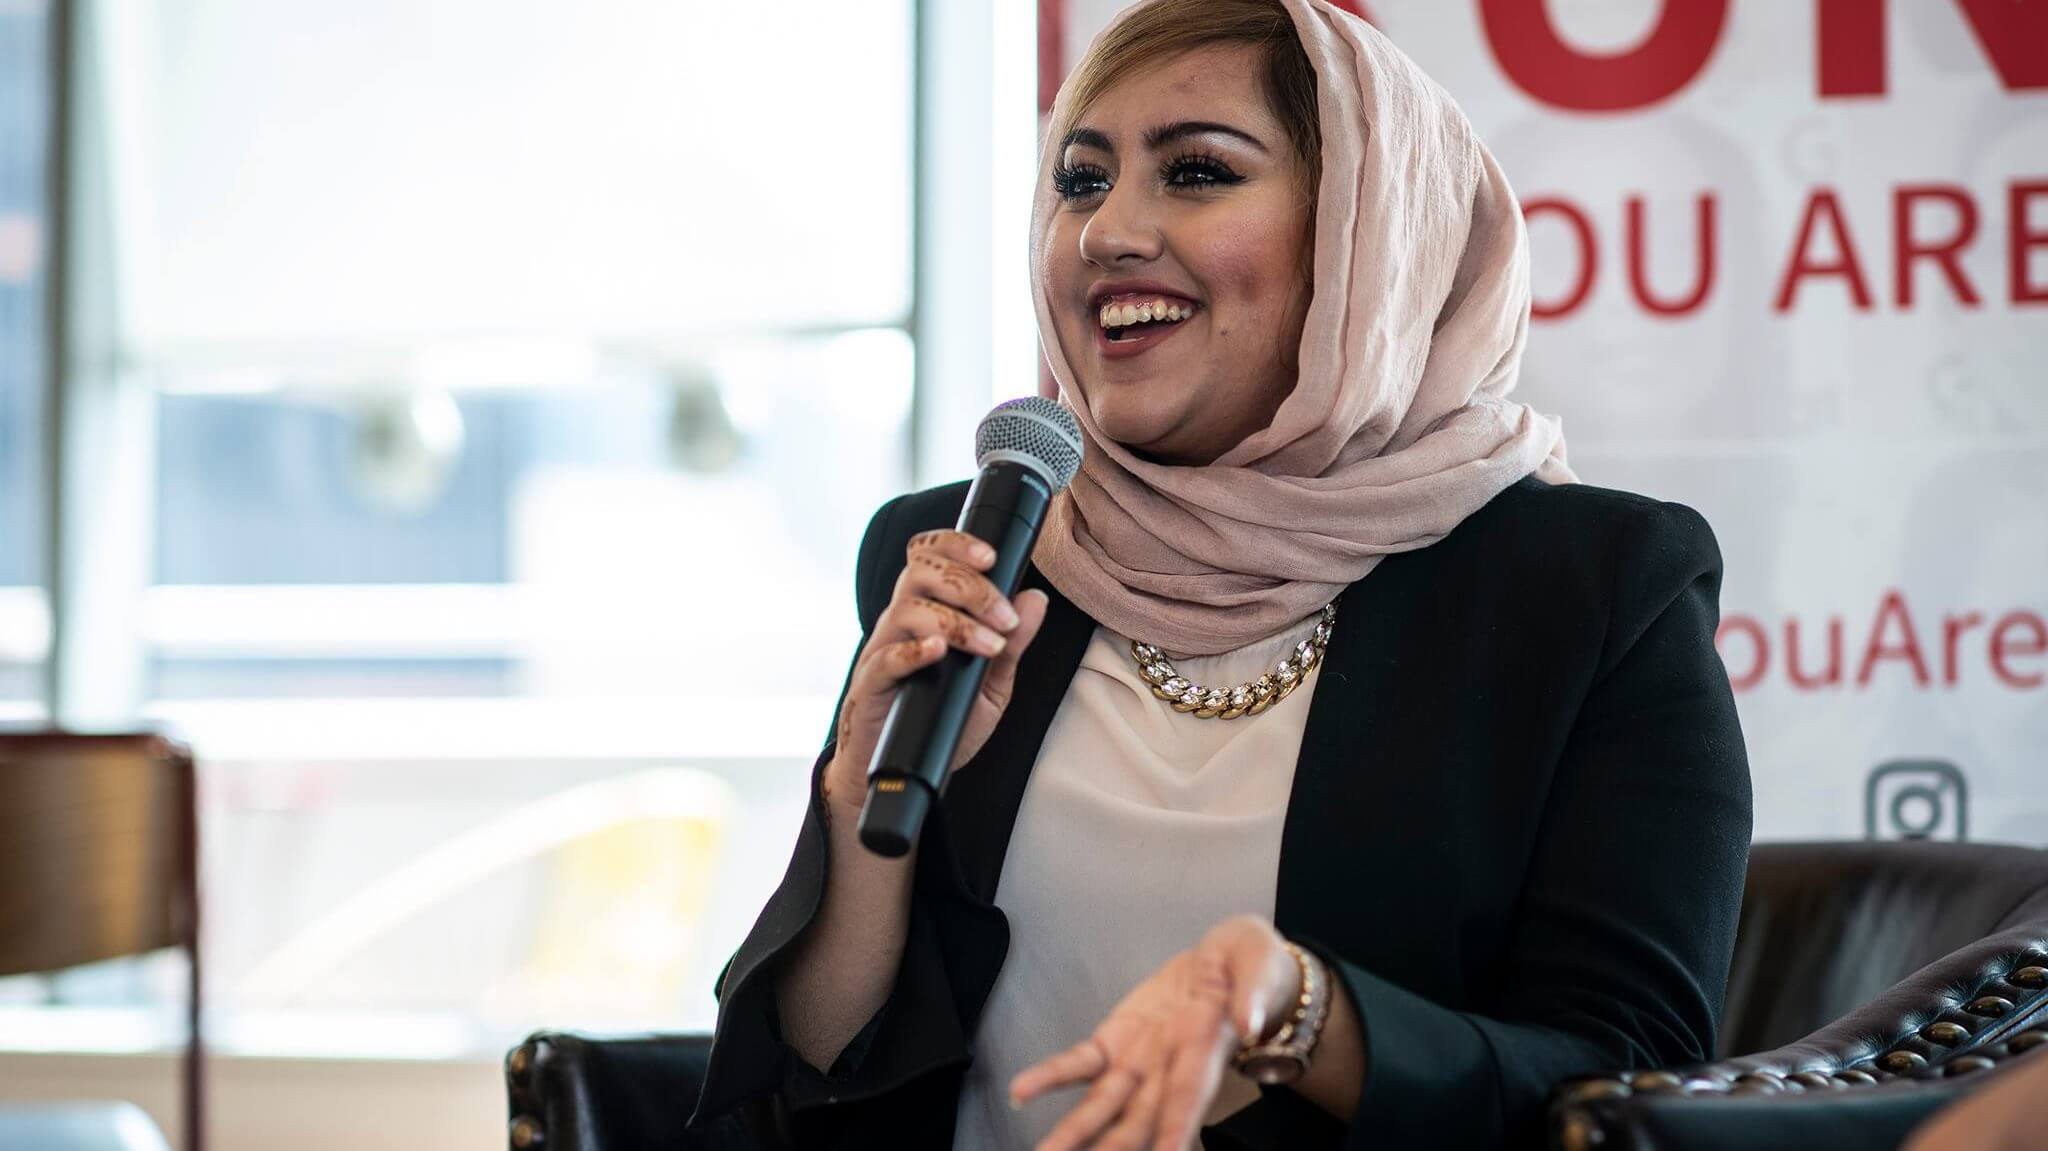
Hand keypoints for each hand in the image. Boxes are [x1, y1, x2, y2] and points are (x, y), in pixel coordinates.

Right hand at [822, 529, 1050, 812]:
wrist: (900, 771)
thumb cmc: (942, 721)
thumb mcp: (990, 684)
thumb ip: (1012, 645)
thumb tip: (1035, 600)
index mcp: (926, 611)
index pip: (930, 556)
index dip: (955, 544)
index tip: (991, 557)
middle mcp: (900, 623)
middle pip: (920, 572)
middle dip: (969, 586)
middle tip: (1004, 617)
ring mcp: (882, 652)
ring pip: (906, 609)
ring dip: (956, 622)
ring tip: (990, 646)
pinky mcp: (871, 687)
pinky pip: (884, 659)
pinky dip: (912, 651)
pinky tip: (939, 652)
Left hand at [1009, 915, 1302, 1150]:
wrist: (1231, 962)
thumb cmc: (1253, 968)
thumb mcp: (1261, 968)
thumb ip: (1254, 994)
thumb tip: (1248, 1021)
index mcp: (1208, 1053)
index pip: (1190, 1096)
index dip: (1177, 1126)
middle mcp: (1171, 1070)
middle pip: (1139, 1119)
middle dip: (1111, 1149)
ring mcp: (1140, 1060)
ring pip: (1103, 1104)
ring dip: (1073, 1133)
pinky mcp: (1117, 1040)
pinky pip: (1081, 1062)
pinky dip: (1051, 1076)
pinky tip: (1021, 1092)